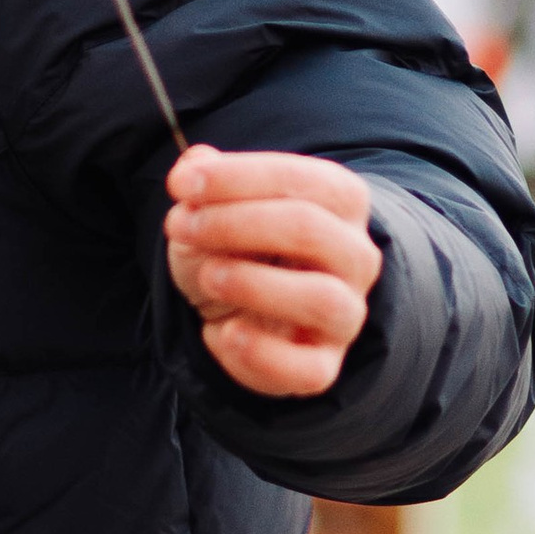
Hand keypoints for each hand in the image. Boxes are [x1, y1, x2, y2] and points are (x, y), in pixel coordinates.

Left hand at [163, 146, 377, 399]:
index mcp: (339, 202)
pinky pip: (307, 369)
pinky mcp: (323, 365)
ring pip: (322, 299)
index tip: (180, 185)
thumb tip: (194, 164)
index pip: (302, 179)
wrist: (238, 313)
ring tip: (208, 275)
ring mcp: (345, 314)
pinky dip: (257, 353)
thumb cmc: (234, 248)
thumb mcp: (211, 207)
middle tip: (180, 225)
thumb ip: (205, 181)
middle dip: (235, 224)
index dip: (238, 177)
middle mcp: (354, 256)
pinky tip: (221, 332)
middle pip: (311, 229)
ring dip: (253, 283)